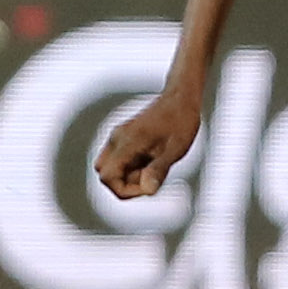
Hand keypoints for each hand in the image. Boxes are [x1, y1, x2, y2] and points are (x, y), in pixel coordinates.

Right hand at [94, 86, 201, 201]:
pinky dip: (132, 166)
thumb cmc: (182, 121)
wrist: (182, 97)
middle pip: (105, 174)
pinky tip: (154, 158)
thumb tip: (148, 191)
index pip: (107, 178)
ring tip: (155, 165)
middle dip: (126, 183)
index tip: (149, 187)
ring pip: (111, 167)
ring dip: (129, 174)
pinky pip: (119, 159)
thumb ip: (159, 170)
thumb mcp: (176, 149)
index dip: (125, 190)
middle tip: (153, 175)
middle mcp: (116, 139)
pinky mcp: (124, 136)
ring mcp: (118, 137)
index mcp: (125, 143)